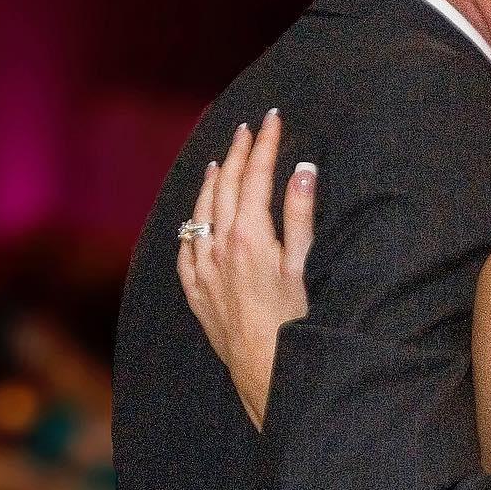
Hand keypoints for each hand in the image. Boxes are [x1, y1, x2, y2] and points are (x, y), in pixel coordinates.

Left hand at [177, 110, 316, 428]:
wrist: (264, 370)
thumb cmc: (294, 321)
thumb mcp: (304, 265)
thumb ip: (300, 214)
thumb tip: (302, 168)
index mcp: (249, 236)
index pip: (256, 176)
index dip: (264, 145)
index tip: (272, 119)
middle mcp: (219, 246)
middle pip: (226, 186)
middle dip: (239, 154)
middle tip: (249, 129)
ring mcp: (203, 269)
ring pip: (201, 212)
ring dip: (212, 181)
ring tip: (220, 160)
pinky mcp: (196, 291)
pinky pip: (186, 247)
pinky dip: (191, 223)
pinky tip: (195, 216)